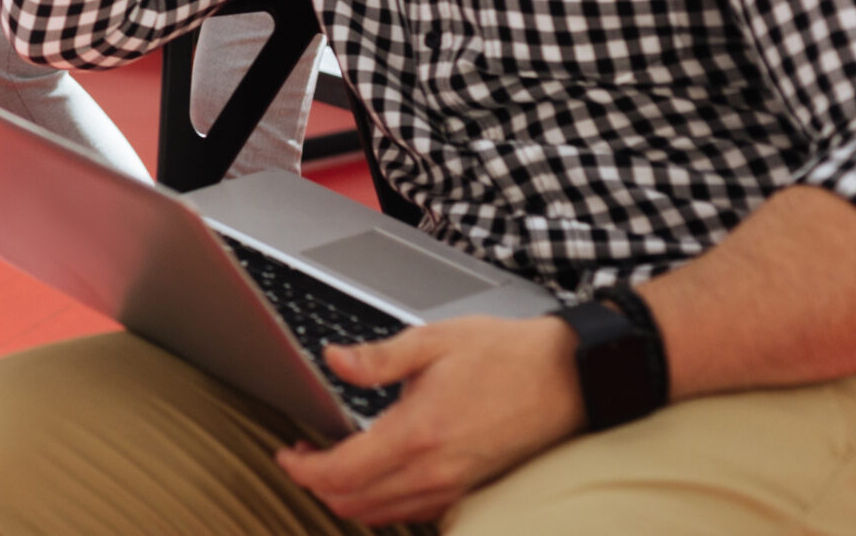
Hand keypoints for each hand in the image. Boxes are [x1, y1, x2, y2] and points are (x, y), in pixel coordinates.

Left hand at [275, 315, 583, 525]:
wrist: (568, 379)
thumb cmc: (505, 355)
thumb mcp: (432, 341)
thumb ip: (377, 359)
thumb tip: (333, 360)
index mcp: (417, 433)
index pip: (342, 472)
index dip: (303, 469)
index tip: (287, 453)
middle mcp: (434, 471)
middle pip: (354, 502)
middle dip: (317, 485)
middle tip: (302, 457)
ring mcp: (455, 486)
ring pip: (382, 515)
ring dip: (347, 497)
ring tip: (330, 466)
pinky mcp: (469, 489)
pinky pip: (412, 513)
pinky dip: (381, 504)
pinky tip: (374, 476)